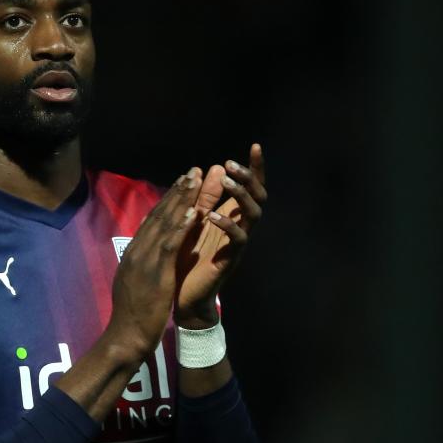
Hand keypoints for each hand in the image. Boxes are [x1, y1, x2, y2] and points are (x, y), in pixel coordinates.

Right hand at [105, 169, 200, 359]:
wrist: (126, 335)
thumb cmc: (132, 315)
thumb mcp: (133, 283)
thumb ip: (139, 265)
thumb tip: (143, 253)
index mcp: (134, 253)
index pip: (152, 221)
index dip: (168, 201)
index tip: (182, 185)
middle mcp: (137, 250)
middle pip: (159, 215)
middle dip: (177, 192)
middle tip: (193, 172)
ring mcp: (145, 260)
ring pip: (165, 223)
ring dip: (182, 200)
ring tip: (196, 181)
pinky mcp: (155, 272)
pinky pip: (170, 244)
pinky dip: (182, 226)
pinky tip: (194, 211)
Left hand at [176, 143, 265, 326]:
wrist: (182, 297)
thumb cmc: (187, 259)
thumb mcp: (193, 221)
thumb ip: (204, 197)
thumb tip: (213, 167)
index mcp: (231, 216)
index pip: (250, 187)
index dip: (255, 167)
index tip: (255, 146)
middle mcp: (240, 227)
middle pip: (259, 196)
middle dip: (249, 177)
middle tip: (231, 165)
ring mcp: (238, 244)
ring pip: (254, 214)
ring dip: (241, 196)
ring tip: (227, 182)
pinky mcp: (231, 260)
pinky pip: (239, 239)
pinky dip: (227, 225)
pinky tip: (213, 216)